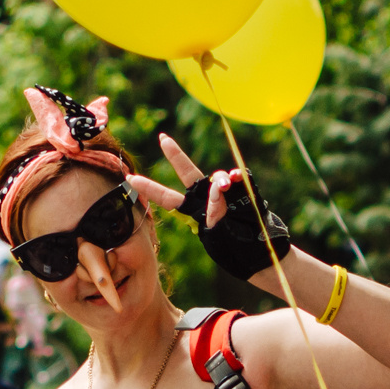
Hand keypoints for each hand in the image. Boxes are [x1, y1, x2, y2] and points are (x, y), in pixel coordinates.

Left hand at [129, 133, 294, 282]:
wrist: (260, 249)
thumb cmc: (234, 248)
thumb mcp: (219, 236)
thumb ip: (216, 211)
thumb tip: (221, 187)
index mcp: (192, 210)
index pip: (166, 198)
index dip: (149, 188)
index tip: (129, 179)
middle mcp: (204, 196)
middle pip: (187, 173)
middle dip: (176, 156)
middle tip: (163, 140)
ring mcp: (224, 191)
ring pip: (216, 178)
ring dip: (219, 181)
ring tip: (226, 187)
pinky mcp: (242, 188)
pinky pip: (238, 177)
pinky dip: (237, 176)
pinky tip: (238, 178)